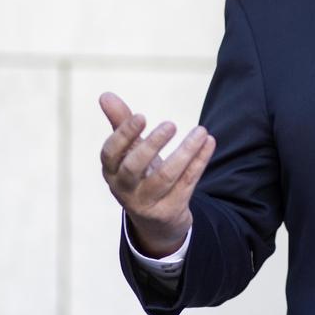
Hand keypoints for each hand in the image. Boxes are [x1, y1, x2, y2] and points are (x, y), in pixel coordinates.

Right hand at [98, 92, 215, 258]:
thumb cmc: (140, 176)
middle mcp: (124, 190)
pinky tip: (209, 142)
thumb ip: (120, 123)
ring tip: (200, 132)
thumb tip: (105, 95)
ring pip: (165, 178)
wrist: (156, 220)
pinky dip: (199, 162)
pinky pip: (187, 184)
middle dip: (151, 146)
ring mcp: (147, 203)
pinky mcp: (170, 210)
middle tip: (170, 124)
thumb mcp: (129, 151)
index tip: (142, 116)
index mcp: (111, 171)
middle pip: (134, 169)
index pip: (110, 154)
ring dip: (185, 153)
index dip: (123, 135)